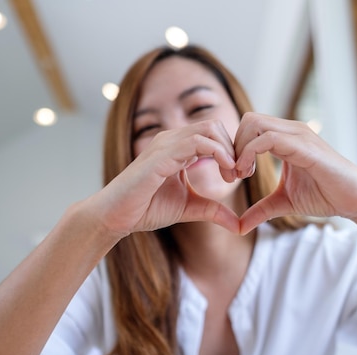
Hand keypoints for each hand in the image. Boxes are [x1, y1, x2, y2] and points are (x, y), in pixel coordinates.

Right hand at [88, 120, 239, 236]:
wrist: (116, 216)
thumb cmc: (146, 208)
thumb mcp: (190, 208)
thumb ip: (214, 211)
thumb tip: (240, 225)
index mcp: (178, 147)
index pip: (213, 134)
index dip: (232, 151)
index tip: (240, 175)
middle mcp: (172, 139)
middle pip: (214, 126)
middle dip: (234, 148)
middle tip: (240, 174)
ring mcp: (165, 144)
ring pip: (209, 129)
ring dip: (228, 150)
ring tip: (233, 174)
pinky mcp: (161, 154)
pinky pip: (197, 142)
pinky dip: (218, 153)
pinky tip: (225, 173)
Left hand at [233, 113, 356, 233]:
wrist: (355, 200)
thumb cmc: (325, 196)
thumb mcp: (284, 203)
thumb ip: (261, 210)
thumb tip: (239, 227)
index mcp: (285, 138)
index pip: (249, 127)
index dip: (234, 148)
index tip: (232, 176)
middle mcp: (291, 130)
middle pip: (248, 120)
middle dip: (233, 146)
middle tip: (233, 176)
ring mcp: (299, 135)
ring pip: (254, 124)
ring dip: (239, 149)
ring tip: (240, 176)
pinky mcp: (304, 146)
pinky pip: (267, 139)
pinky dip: (250, 153)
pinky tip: (249, 174)